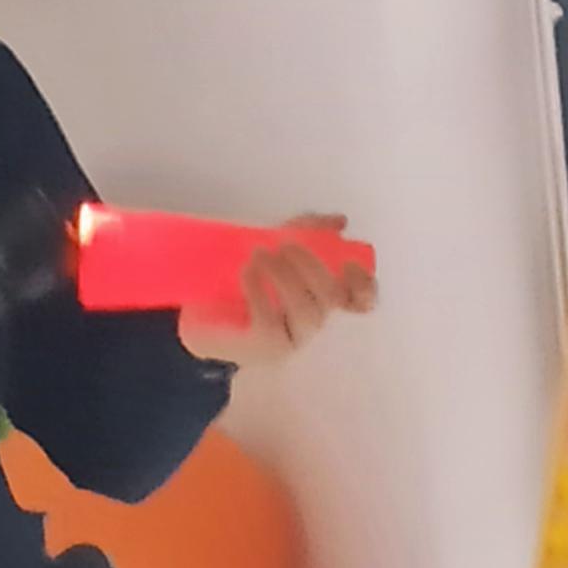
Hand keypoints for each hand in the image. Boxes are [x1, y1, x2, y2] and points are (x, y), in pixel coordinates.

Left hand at [180, 219, 375, 369]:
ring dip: (286, 277)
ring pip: (307, 311)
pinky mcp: (266, 346)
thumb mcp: (279, 253)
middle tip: (286, 244)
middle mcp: (314, 322)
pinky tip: (246, 272)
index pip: (362, 300)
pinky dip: (259, 289)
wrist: (203, 317)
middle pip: (333, 298)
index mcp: (323, 301)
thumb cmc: (245, 286)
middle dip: (313, 266)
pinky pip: (270, 319)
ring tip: (260, 254)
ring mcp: (293, 338)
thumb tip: (339, 221)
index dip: (364, 283)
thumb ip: (308, 233)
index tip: (348, 262)